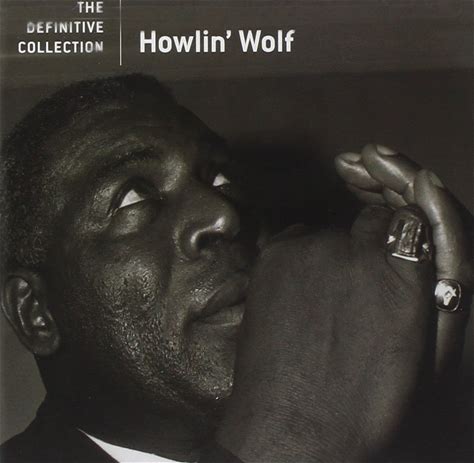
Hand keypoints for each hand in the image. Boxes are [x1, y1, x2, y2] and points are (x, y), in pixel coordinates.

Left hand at [216, 145, 471, 461]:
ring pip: (325, 234)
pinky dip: (296, 258)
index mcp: (403, 275)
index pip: (404, 222)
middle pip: (364, 222)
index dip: (393, 240)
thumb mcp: (414, 341)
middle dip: (361, 246)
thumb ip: (413, 284)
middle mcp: (359, 251)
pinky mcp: (275, 254)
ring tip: (315, 296)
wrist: (294, 424)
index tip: (384, 255)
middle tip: (346, 285)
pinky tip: (293, 292)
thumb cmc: (363, 399)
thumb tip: (405, 248)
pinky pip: (293, 240)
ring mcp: (312, 249)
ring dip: (325, 255)